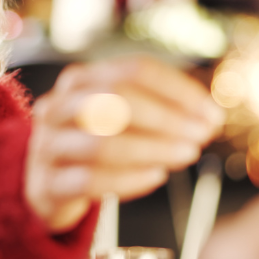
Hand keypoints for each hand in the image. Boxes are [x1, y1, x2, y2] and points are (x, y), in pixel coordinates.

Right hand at [25, 56, 223, 231]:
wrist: (45, 187)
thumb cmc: (94, 145)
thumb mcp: (118, 117)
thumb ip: (160, 110)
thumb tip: (211, 116)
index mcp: (80, 80)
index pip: (134, 71)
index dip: (178, 90)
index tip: (212, 114)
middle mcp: (58, 106)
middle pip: (116, 100)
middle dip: (167, 118)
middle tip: (202, 136)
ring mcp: (48, 146)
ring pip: (102, 143)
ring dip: (153, 149)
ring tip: (186, 155)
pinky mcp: (47, 184)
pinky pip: (90, 181)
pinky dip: (129, 179)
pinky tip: (156, 177)